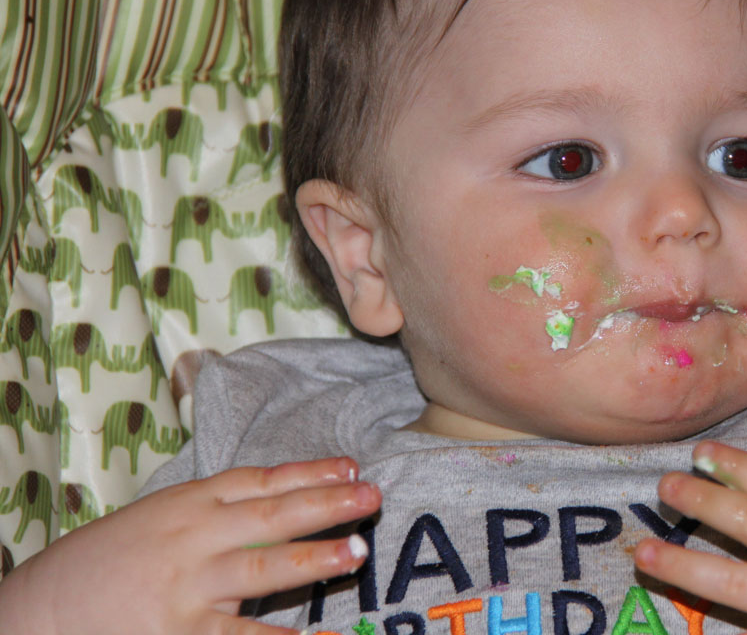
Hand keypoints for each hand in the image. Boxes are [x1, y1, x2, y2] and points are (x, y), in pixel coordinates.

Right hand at [0, 457, 380, 634]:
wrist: (36, 612)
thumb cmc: (101, 566)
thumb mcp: (156, 520)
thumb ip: (212, 513)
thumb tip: (276, 500)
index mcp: (186, 505)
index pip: (259, 481)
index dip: (308, 473)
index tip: (350, 467)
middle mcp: (191, 540)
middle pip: (270, 515)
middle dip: (325, 504)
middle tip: (372, 496)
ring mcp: (187, 589)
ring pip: (261, 569)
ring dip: (313, 559)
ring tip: (356, 551)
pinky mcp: (180, 634)